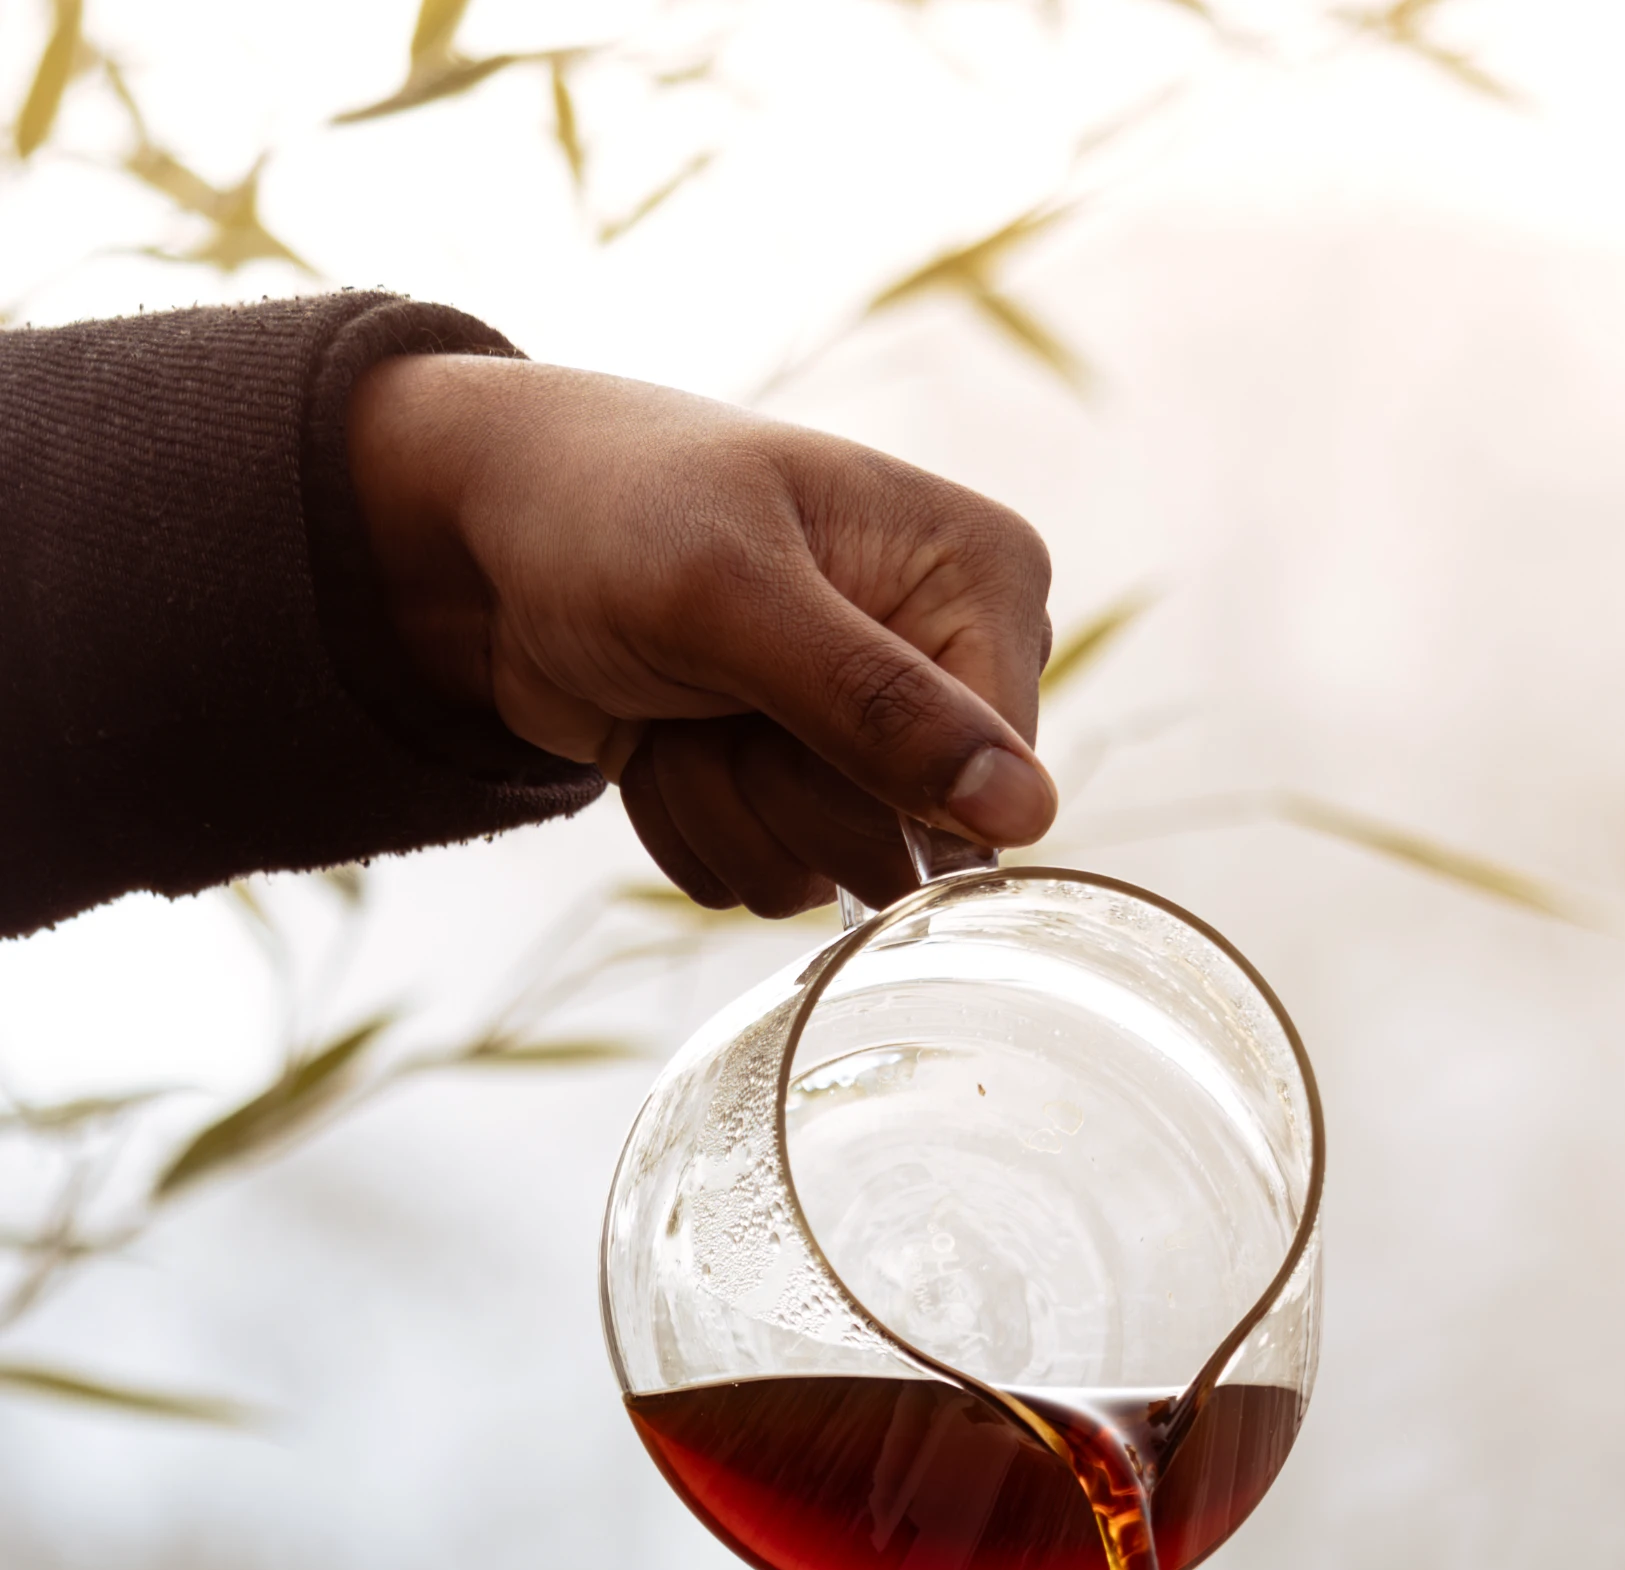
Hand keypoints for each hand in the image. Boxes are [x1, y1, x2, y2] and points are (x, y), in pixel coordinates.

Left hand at [345, 352, 1056, 914]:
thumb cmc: (606, 510)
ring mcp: (875, 734)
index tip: (780, 705)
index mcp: (986, 580)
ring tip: (679, 704)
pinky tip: (661, 737)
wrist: (480, 530)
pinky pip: (770, 882)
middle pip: (913, 845)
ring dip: (724, 808)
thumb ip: (881, 707)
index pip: (995, 781)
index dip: (873, 782)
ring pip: (829, 876)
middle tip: (714, 694)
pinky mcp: (802, 786)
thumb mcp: (735, 597)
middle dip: (782, 793)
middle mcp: (952, 662)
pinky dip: (693, 825)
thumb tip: (1023, 817)